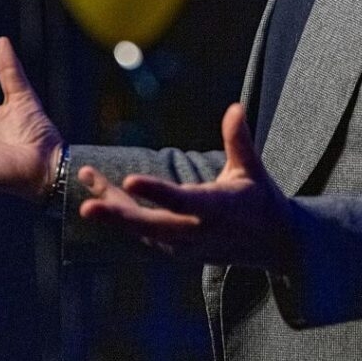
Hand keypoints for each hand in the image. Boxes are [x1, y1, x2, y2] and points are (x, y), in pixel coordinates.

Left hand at [77, 104, 295, 270]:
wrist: (274, 244)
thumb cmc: (262, 199)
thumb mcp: (253, 169)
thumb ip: (239, 140)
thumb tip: (234, 108)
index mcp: (218, 208)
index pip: (183, 201)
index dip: (157, 192)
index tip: (131, 180)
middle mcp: (198, 231)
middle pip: (152, 226)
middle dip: (118, 216)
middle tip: (87, 205)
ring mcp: (186, 246)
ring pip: (142, 231)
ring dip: (114, 211)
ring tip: (88, 184)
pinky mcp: (178, 252)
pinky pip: (144, 236)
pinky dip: (123, 219)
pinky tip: (104, 196)